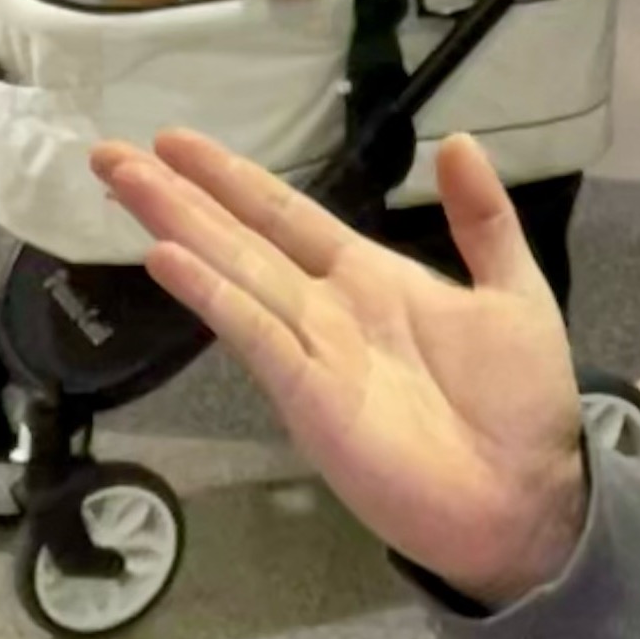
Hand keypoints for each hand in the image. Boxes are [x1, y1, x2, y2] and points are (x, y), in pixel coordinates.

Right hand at [90, 129, 588, 607]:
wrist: (528, 499)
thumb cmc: (521, 402)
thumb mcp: (513, 290)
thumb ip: (482, 219)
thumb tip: (454, 140)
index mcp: (371, 278)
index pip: (286, 215)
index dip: (232, 178)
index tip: (176, 139)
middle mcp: (327, 310)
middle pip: (240, 239)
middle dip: (178, 195)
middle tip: (110, 152)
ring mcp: (311, 353)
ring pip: (234, 275)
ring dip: (178, 228)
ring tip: (124, 183)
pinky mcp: (311, 398)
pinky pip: (255, 336)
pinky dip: (213, 297)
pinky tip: (168, 260)